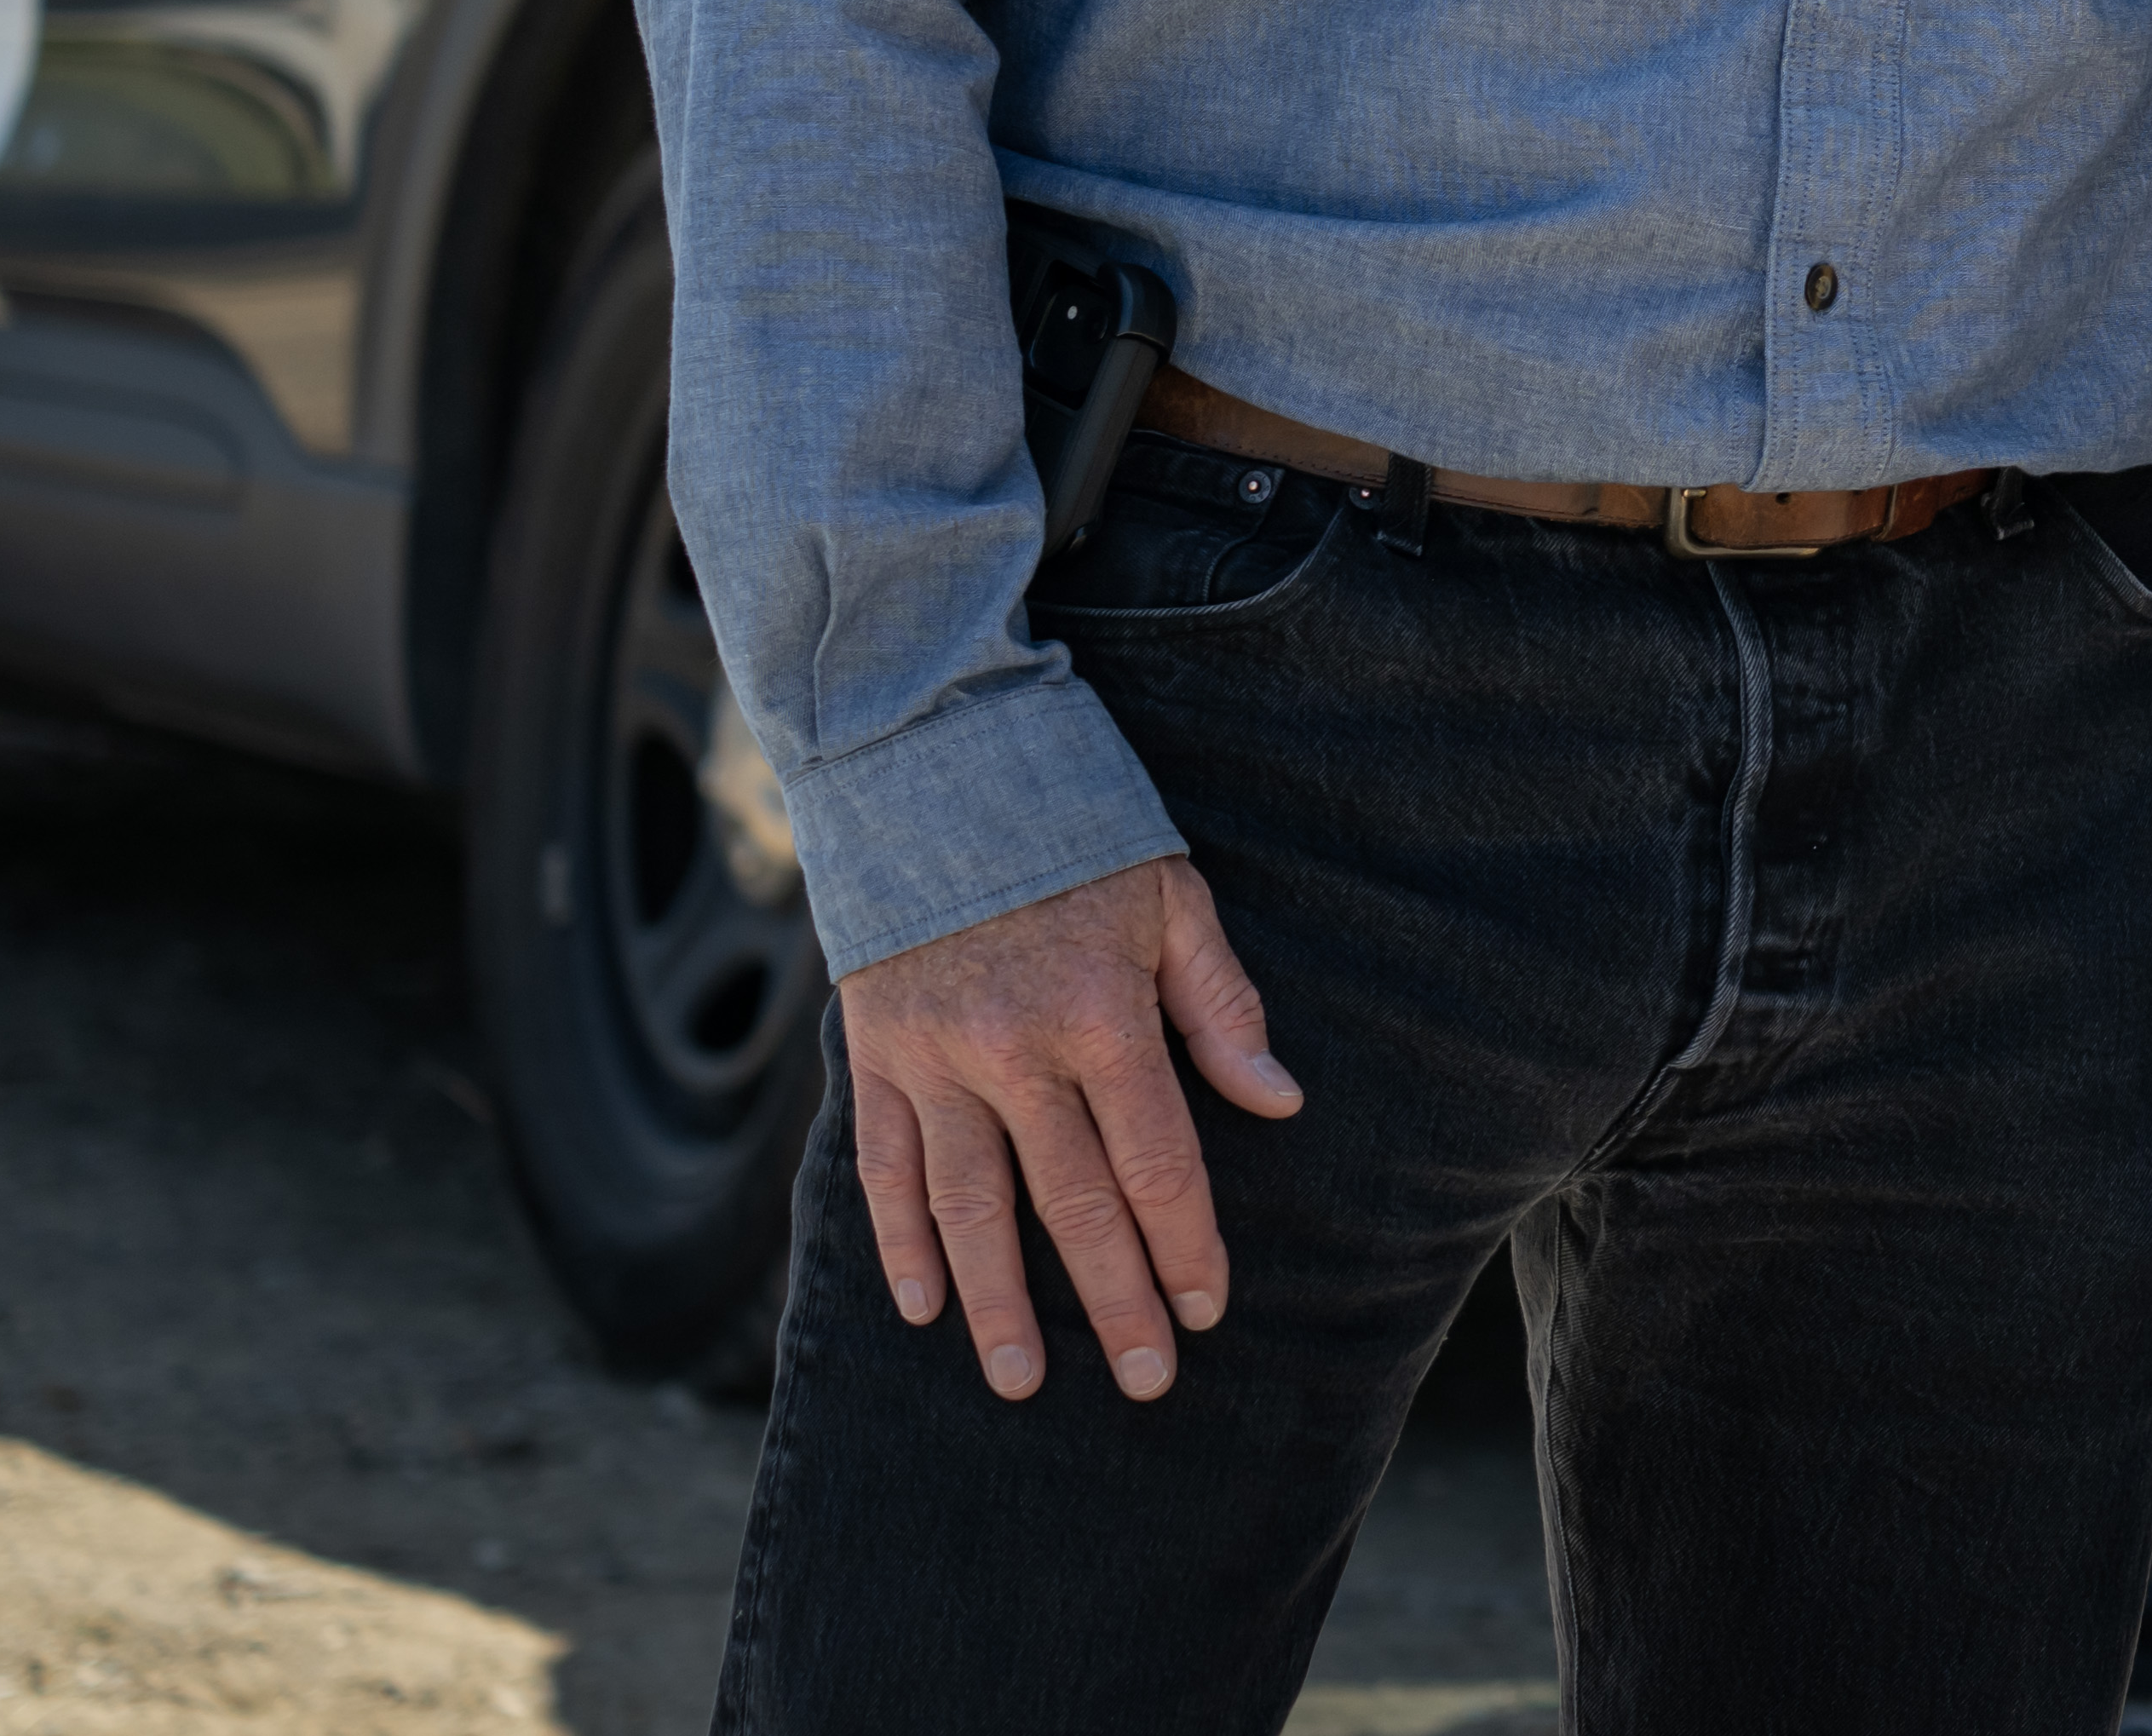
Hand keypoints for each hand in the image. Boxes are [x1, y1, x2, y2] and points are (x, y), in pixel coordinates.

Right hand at [833, 855, 1300, 1404]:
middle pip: (1071, 1204)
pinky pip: (884, 1169)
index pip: (1154, 1161)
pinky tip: (924, 1308)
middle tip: (1144, 1381)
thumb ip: (1221, 1005)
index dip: (1184, 1242)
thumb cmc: (1078, 834)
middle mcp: (1012, 1054)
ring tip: (1023, 1380)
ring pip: (969, 1209)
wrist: (935, 770)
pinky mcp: (874, 1058)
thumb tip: (1277, 1099)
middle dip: (1113, 1300)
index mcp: (1099, 1018)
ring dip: (998, 1303)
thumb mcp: (1173, 900)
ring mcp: (933, 1062)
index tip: (1207, 1307)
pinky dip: (901, 1243)